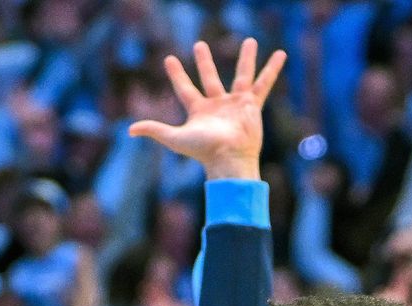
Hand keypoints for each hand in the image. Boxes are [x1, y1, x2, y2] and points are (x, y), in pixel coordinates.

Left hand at [128, 38, 284, 180]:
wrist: (230, 158)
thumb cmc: (204, 150)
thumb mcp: (175, 138)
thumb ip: (155, 130)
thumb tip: (129, 130)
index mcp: (199, 110)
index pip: (184, 88)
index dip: (176, 74)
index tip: (170, 59)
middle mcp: (217, 104)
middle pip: (210, 77)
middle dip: (204, 61)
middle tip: (200, 45)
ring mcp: (236, 103)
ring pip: (242, 74)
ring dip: (246, 58)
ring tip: (250, 41)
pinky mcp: (252, 104)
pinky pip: (264, 83)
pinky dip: (273, 69)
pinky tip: (281, 54)